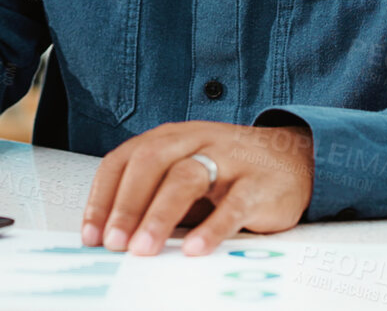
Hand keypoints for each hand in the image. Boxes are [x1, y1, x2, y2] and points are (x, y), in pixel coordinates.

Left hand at [81, 121, 313, 256]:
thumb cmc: (229, 170)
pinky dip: (212, 228)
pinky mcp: (258, 183)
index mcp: (169, 138)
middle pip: (151, 163)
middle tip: (114, 244)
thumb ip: (153, 196)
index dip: (103, 197)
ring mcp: (228, 158)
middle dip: (126, 205)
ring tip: (143, 249)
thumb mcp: (185, 172)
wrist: (294, 158)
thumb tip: (112, 237)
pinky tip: (196, 249)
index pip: (123, 160)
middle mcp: (195, 140)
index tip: (92, 234)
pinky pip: (233, 204)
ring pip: (186, 178)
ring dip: (160, 215)